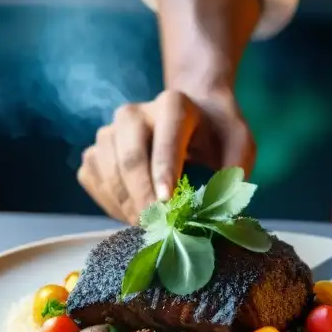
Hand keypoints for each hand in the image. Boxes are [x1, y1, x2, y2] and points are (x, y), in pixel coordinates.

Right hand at [77, 89, 255, 223]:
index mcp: (173, 105)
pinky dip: (109, 202)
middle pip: (129, 157)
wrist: (192, 116)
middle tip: (157, 226)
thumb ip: (236, 167)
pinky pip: (91, 179)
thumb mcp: (239, 143)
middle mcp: (134, 113)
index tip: (164, 203)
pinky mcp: (96, 149)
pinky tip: (131, 213)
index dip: (163, 172)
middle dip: (142, 197)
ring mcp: (110, 130)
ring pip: (105, 170)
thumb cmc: (216, 134)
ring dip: (124, 204)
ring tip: (147, 225)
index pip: (165, 140)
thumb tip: (220, 203)